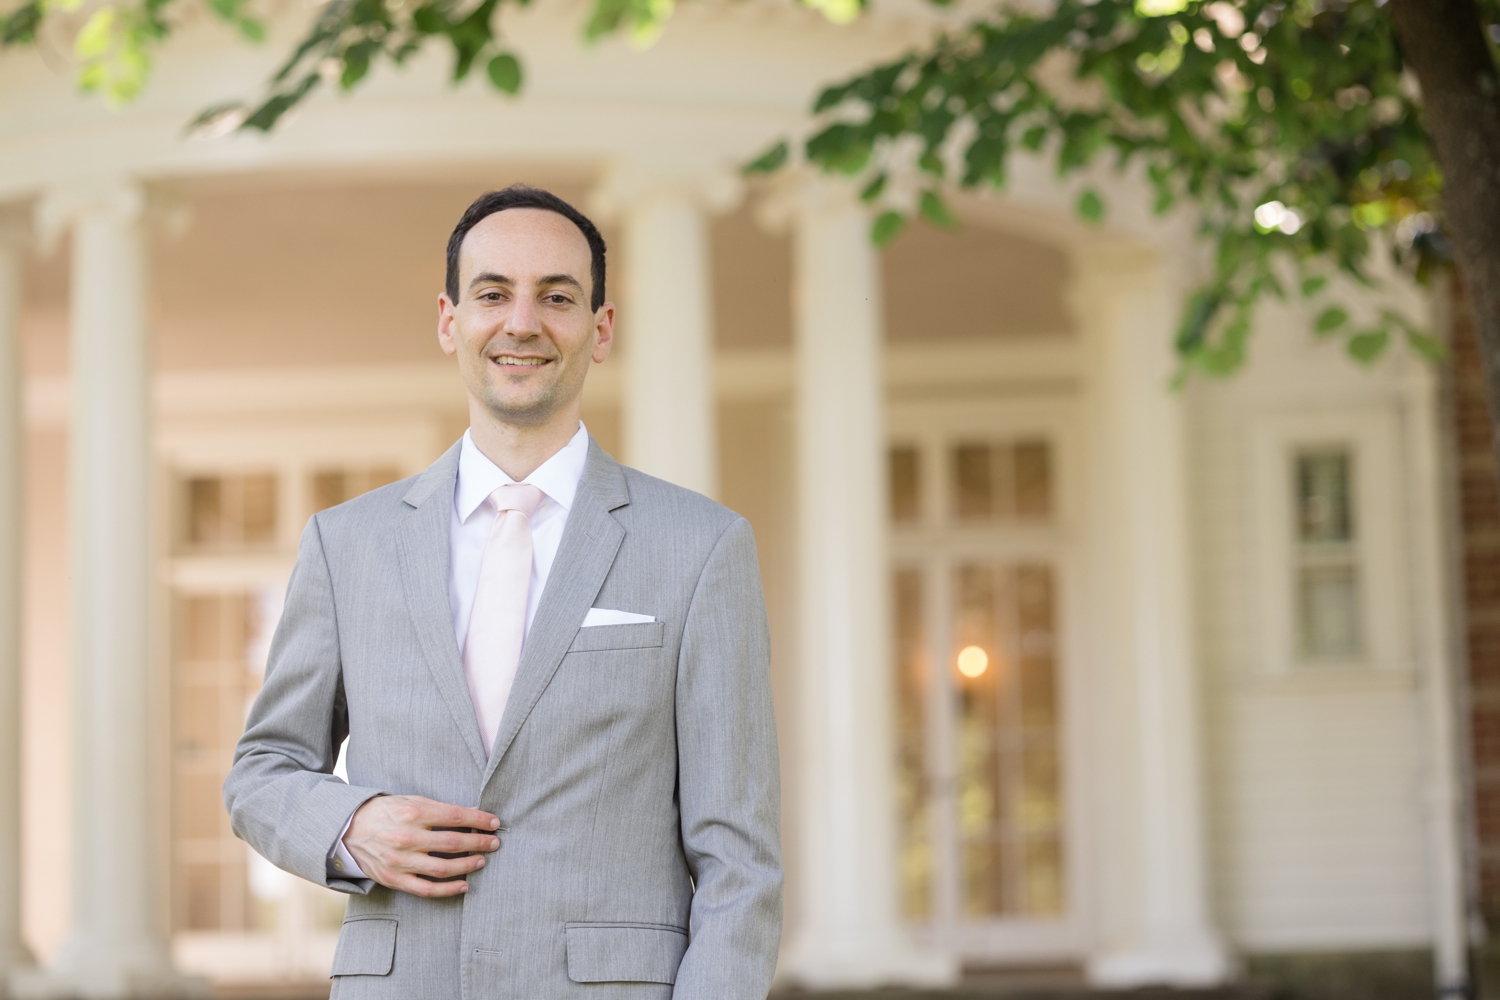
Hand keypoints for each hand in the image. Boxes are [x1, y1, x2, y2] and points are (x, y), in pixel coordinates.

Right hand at [343, 795, 501, 896]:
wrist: (349, 830)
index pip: (456, 816)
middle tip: (495, 842)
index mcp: (413, 814)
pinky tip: (464, 885)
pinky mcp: (394, 879)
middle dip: (479, 842)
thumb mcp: (411, 801)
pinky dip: (448, 889)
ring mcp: (400, 861)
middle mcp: (406, 838)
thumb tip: (471, 814)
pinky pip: (426, 889)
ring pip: (443, 868)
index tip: (495, 822)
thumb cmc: (385, 811)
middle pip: (453, 843)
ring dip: (468, 865)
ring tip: (482, 860)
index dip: (479, 819)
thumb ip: (439, 808)